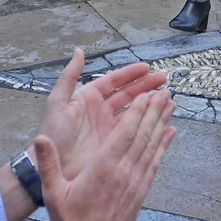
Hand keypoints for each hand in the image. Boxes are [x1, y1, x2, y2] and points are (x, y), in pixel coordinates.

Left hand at [34, 48, 170, 182]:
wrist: (53, 168)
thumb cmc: (53, 135)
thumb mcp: (57, 103)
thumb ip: (69, 77)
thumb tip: (79, 52)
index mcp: (89, 98)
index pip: (113, 81)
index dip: (130, 74)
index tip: (148, 68)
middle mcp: (101, 111)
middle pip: (128, 94)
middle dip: (146, 86)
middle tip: (164, 80)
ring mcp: (109, 128)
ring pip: (134, 111)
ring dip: (150, 104)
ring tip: (167, 97)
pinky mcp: (115, 144)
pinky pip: (134, 130)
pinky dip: (147, 124)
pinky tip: (161, 119)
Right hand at [34, 86, 175, 220]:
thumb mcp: (53, 192)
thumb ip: (49, 164)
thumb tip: (40, 138)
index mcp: (103, 168)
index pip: (124, 134)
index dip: (137, 113)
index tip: (146, 95)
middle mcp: (124, 172)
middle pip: (143, 135)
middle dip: (155, 111)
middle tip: (165, 91)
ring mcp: (135, 182)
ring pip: (153, 146)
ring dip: (162, 123)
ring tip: (171, 104)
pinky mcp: (141, 191)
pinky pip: (155, 163)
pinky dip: (164, 146)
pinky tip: (170, 133)